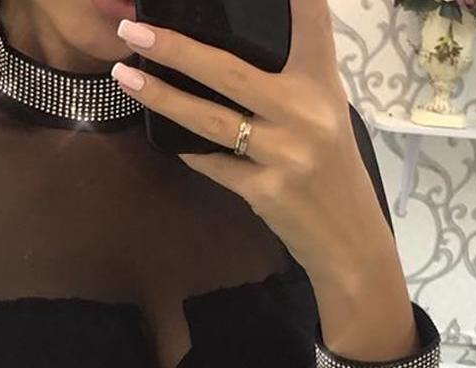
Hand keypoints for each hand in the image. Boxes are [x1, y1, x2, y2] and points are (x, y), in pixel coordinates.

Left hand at [111, 0, 392, 285]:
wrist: (348, 239)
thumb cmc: (332, 172)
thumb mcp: (325, 118)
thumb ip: (291, 85)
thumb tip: (228, 62)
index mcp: (323, 86)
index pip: (311, 20)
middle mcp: (306, 113)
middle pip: (230, 72)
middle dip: (176, 49)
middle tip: (133, 32)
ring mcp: (285, 154)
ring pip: (210, 120)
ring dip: (162, 98)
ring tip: (127, 77)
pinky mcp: (266, 190)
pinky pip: (213, 163)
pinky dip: (189, 149)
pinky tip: (165, 136)